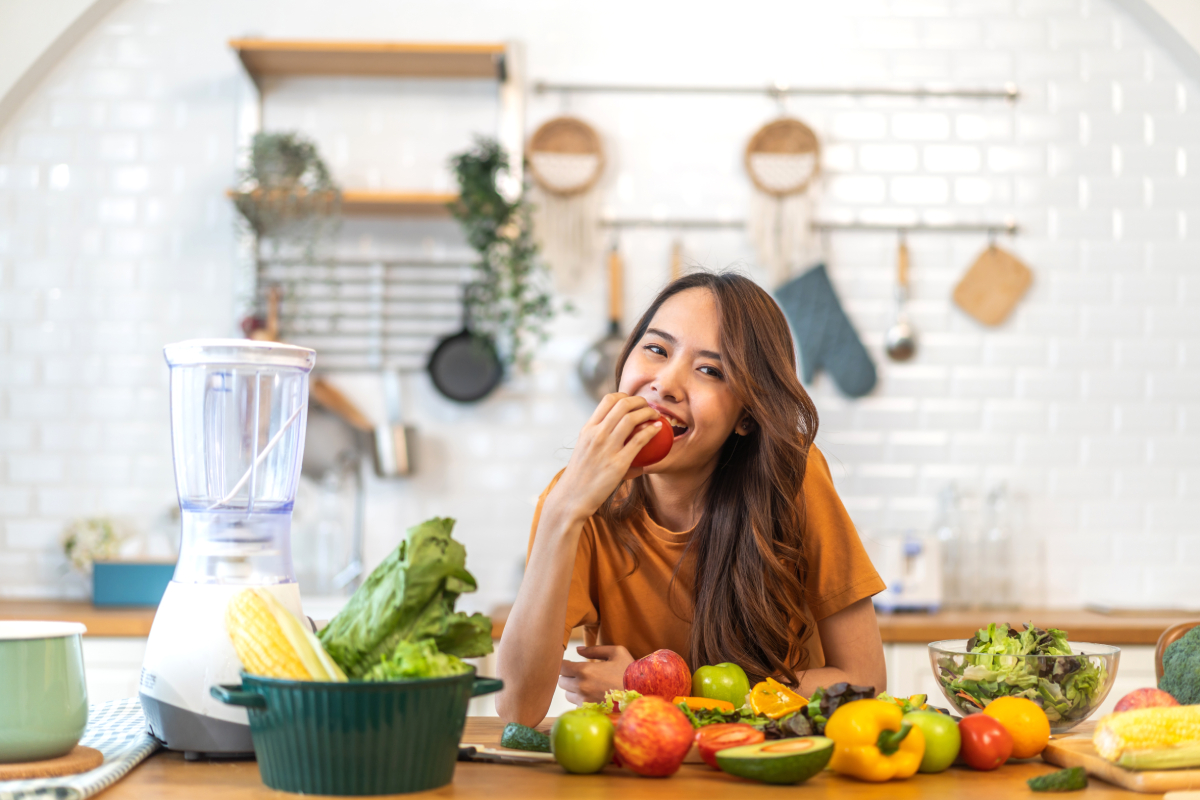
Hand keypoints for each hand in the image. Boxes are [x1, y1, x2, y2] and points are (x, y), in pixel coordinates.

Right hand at [548, 393, 661, 522]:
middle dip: (641, 401)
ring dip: (649, 412)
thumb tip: (621, 432)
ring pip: (632, 418)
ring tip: (656, 416)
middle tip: (649, 407)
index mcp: (588, 428)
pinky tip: (657, 429)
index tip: (634, 402)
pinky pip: (639, 440)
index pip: (608, 399)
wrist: (572, 497)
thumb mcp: (585, 448)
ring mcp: (607, 447)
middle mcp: (596, 434)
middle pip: (623, 404)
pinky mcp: (618, 463)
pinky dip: (651, 430)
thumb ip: (599, 437)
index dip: (625, 396)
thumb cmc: (581, 475)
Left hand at [558, 645, 634, 704]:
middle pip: (562, 681)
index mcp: (585, 670)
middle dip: (568, 676)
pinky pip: (577, 705)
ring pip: (568, 694)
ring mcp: (584, 701)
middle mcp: (581, 687)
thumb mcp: (616, 652)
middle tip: (579, 673)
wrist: (641, 694)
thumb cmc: (629, 670)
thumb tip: (577, 649)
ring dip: (573, 689)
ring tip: (588, 684)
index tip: (569, 663)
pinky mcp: (590, 711)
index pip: (561, 667)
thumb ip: (594, 649)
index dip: (564, 664)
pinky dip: (581, 700)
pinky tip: (593, 695)